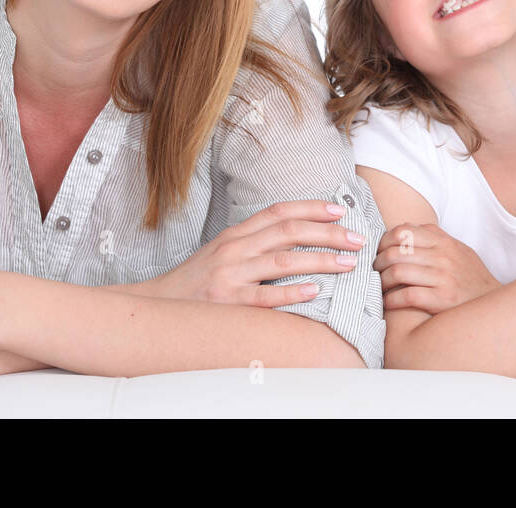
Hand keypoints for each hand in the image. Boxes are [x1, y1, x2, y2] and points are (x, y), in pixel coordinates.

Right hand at [148, 199, 366, 305]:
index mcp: (235, 234)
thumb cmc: (196, 282)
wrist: (157, 307)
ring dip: (321, 260)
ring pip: (284, 261)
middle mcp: (234, 249)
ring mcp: (231, 275)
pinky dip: (293, 292)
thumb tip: (297, 237)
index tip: (341, 209)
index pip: (279, 211)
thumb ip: (254, 242)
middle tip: (358, 238)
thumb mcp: (222, 252)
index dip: (312, 207)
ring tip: (349, 263)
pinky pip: (266, 297)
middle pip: (288, 231)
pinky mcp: (228, 304)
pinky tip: (316, 291)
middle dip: (328, 232)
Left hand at [373, 222, 501, 313]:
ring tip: (380, 287)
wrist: (493, 306)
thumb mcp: (458, 250)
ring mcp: (443, 278)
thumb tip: (404, 229)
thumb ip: (434, 238)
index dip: (383, 242)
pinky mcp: (442, 300)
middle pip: (395, 252)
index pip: (402, 232)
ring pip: (397, 272)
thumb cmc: (470, 278)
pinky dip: (390, 300)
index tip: (379, 252)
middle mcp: (443, 256)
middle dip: (378, 262)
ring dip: (381, 281)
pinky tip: (388, 302)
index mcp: (444, 242)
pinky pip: (406, 296)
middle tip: (374, 271)